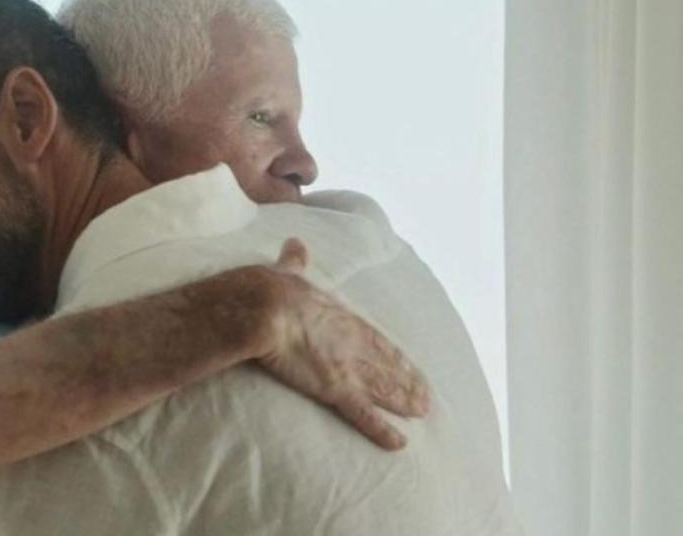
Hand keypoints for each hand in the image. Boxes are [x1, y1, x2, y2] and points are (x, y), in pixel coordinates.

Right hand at [257, 238, 430, 450]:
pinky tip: (399, 442)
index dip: (393, 356)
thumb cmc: (270, 289)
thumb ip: (294, 262)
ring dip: (403, 401)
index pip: (374, 340)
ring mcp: (347, 367)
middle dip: (406, 382)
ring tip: (421, 413)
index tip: (409, 366)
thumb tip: (294, 243)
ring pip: (383, 389)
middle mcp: (351, 343)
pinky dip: (382, 430)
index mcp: (340, 317)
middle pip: (386, 366)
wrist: (262, 308)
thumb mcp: (287, 272)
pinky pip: (363, 415)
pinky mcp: (335, 388)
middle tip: (425, 396)